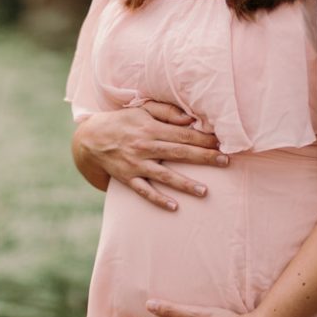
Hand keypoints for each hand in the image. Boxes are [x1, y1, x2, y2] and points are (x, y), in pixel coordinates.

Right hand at [74, 101, 229, 210]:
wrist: (91, 138)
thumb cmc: (123, 122)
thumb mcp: (142, 109)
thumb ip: (167, 111)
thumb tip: (190, 119)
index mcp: (151, 128)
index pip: (183, 134)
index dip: (203, 138)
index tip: (222, 143)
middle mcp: (145, 146)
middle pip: (179, 153)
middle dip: (203, 157)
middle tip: (225, 162)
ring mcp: (136, 164)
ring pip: (164, 175)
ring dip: (185, 183)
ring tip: (205, 191)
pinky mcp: (127, 178)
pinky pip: (144, 191)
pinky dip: (158, 199)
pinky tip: (174, 207)